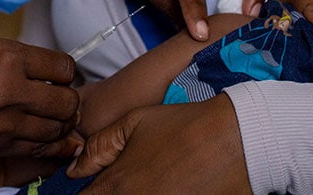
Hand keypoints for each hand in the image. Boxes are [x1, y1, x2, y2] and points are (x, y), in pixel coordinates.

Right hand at [0, 30, 79, 174]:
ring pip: (55, 130)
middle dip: (68, 97)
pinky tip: (36, 133)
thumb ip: (3, 49)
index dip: (64, 70)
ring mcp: (1, 125)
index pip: (62, 67)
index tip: (59, 72)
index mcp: (4, 57)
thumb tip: (27, 61)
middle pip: (67, 102)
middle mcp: (9, 92)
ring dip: (58, 123)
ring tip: (49, 115)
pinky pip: (33, 148)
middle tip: (59, 95)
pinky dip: (41, 141)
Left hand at [67, 96, 250, 193]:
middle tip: (129, 180)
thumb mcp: (134, 123)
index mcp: (118, 185)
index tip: (92, 186)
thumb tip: (74, 170)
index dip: (85, 193)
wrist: (238, 139)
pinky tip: (169, 187)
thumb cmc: (185, 126)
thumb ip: (98, 147)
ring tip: (151, 181)